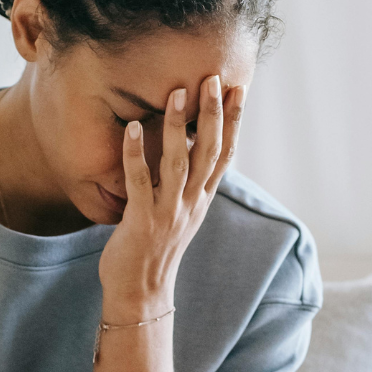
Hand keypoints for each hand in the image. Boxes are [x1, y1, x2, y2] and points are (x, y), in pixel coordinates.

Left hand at [98, 74, 245, 319]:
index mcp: (202, 199)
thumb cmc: (155, 251)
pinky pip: (139, 181)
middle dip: (213, 114)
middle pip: (209, 152)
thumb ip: (189, 186)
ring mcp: (168, 212)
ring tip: (178, 92)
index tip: (239, 89)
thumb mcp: (181, 215)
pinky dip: (136, 153)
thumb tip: (192, 153)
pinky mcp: (142, 220)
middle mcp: (191, 203)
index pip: (225, 154)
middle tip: (214, 78)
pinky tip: (132, 128)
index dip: (234, 121)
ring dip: (179, 126)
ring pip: (178, 162)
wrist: (141, 293)